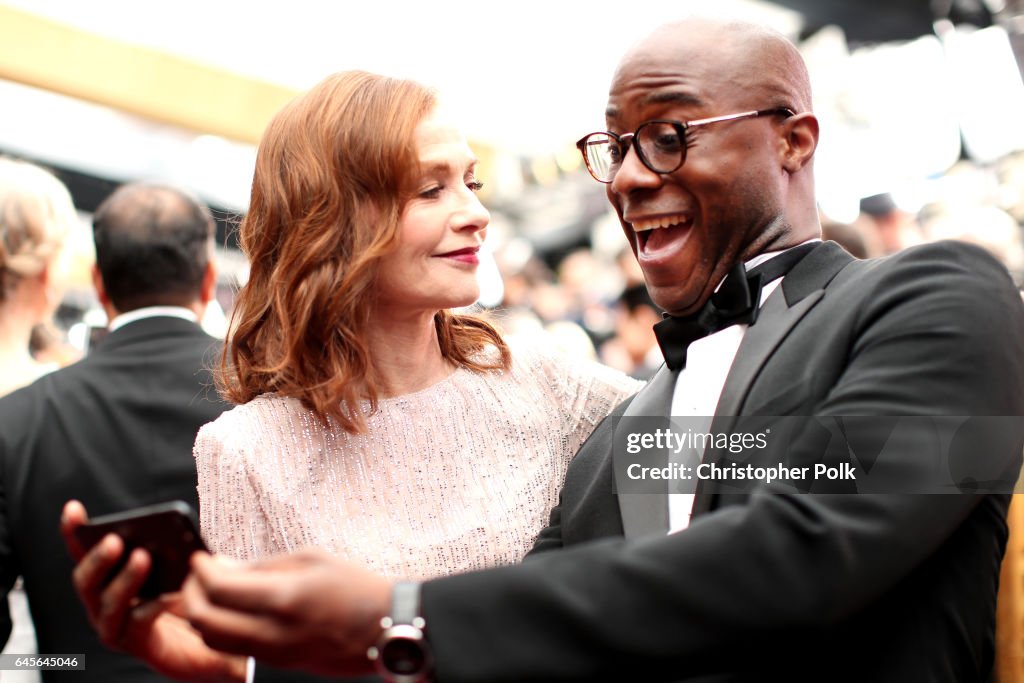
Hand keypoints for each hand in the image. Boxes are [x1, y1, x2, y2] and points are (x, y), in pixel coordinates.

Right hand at [61, 500, 246, 682]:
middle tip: (114, 539)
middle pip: (86, 581)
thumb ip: (176, 551)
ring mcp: (114, 626)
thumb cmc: (187, 596)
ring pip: (108, 603)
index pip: (84, 553)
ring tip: (142, 557)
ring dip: (124, 579)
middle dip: (98, 559)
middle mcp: (101, 603)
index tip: (73, 508)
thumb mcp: (182, 567)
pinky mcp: (135, 644)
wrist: (202, 639)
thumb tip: (182, 538)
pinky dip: (153, 605)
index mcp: (107, 577)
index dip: (75, 532)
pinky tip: (169, 594)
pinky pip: (138, 623)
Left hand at [183, 548, 391, 676]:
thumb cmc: (355, 586)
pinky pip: (235, 648)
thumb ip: (264, 565)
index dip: (201, 570)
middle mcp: (272, 631)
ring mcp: (274, 652)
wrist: (385, 627)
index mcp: (283, 597)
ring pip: (213, 639)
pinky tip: (232, 608)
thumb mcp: (311, 559)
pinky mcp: (278, 663)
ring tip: (211, 591)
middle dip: (191, 594)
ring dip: (202, 614)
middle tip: (197, 575)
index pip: (219, 587)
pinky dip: (222, 627)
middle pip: (204, 619)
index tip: (201, 557)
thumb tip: (224, 566)